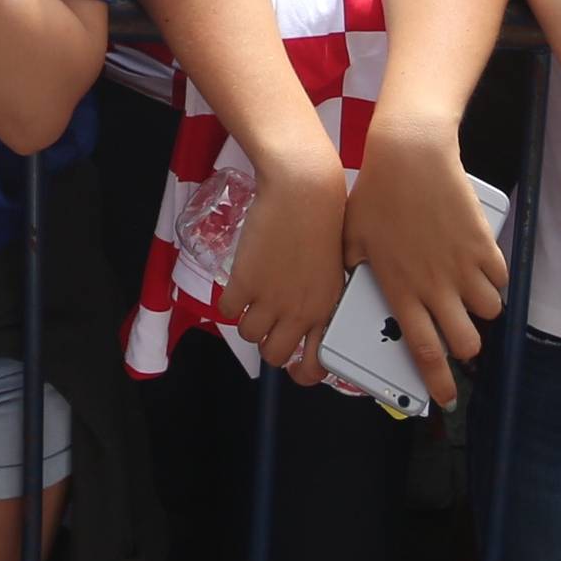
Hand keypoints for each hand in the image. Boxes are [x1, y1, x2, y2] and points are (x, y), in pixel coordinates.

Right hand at [219, 140, 348, 382]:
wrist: (302, 189)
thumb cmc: (322, 218)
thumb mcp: (332, 267)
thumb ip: (320, 296)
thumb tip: (306, 312)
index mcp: (325, 309)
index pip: (314, 365)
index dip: (300, 372)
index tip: (292, 366)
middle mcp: (299, 311)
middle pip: (274, 356)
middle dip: (268, 343)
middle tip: (266, 324)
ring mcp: (271, 298)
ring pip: (249, 335)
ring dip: (247, 320)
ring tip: (252, 298)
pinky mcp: (246, 281)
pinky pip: (228, 311)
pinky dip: (229, 302)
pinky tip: (238, 284)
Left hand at [342, 114, 506, 410]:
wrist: (409, 156)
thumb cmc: (375, 193)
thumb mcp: (352, 236)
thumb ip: (353, 268)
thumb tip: (348, 283)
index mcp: (401, 290)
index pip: (424, 351)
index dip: (437, 383)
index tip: (446, 398)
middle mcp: (435, 287)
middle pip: (466, 343)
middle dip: (466, 347)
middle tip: (459, 332)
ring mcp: (462, 266)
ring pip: (488, 312)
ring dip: (481, 308)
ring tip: (468, 293)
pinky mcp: (482, 244)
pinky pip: (500, 277)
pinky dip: (493, 277)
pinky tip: (480, 265)